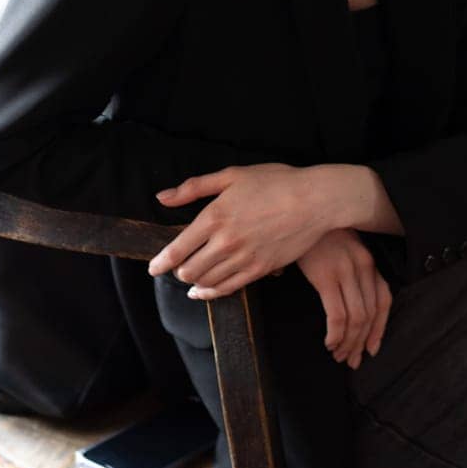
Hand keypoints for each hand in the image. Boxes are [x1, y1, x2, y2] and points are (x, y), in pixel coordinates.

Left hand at [148, 164, 330, 295]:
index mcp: (215, 215)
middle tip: (175, 269)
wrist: (314, 200)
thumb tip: (163, 197)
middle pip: (190, 269)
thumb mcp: (231, 175)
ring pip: (208, 281)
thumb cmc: (274, 182)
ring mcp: (244, 258)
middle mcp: (226, 241)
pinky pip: (229, 288)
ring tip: (188, 280)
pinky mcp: (260, 269)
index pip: (178, 248)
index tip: (152, 269)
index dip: (161, 263)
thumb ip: (194, 187)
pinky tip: (205, 291)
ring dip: (194, 282)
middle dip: (178, 272)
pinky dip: (213, 292)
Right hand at [297, 228, 391, 370]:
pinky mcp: (326, 277)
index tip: (372, 349)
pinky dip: (336, 334)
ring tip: (339, 355)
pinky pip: (337, 315)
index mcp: (368, 261)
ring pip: (356, 319)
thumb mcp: (340, 249)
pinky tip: (329, 343)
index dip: (380, 329)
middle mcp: (362, 266)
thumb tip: (345, 305)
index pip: (384, 300)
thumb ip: (348, 272)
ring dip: (348, 343)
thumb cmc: (315, 233)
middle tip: (352, 360)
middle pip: (370, 314)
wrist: (298, 211)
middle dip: (362, 342)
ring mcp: (345, 271)